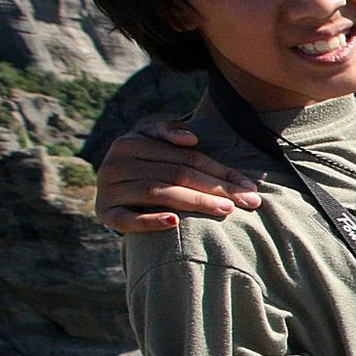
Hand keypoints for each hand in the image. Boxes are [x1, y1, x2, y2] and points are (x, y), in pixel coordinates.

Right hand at [95, 120, 261, 234]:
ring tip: (226, 210)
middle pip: (177, 174)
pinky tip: (174, 222)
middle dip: (216, 188)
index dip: (221, 171)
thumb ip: (168, 132)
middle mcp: (116, 163)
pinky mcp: (105, 213)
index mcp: (131, 142)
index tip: (250, 187)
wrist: (110, 194)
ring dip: (194, 202)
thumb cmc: (144, 167)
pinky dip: (150, 221)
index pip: (186, 157)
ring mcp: (109, 189)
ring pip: (159, 193)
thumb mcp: (152, 143)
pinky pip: (128, 219)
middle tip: (248, 201)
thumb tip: (191, 139)